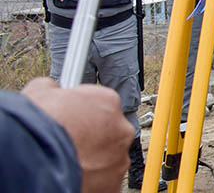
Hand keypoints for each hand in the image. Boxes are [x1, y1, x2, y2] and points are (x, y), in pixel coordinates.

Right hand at [21, 77, 132, 192]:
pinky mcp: (113, 182)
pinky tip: (74, 172)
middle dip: (92, 135)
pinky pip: (105, 178)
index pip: (102, 104)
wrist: (35, 158)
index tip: (72, 117)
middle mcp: (121, 128)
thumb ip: (53, 88)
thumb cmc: (39, 127)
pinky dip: (92, 177)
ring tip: (69, 157)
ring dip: (93, 157)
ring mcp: (119, 157)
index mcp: (108, 102)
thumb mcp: (40, 93)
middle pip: (109, 130)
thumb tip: (51, 87)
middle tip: (70, 140)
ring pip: (108, 155)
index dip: (82, 112)